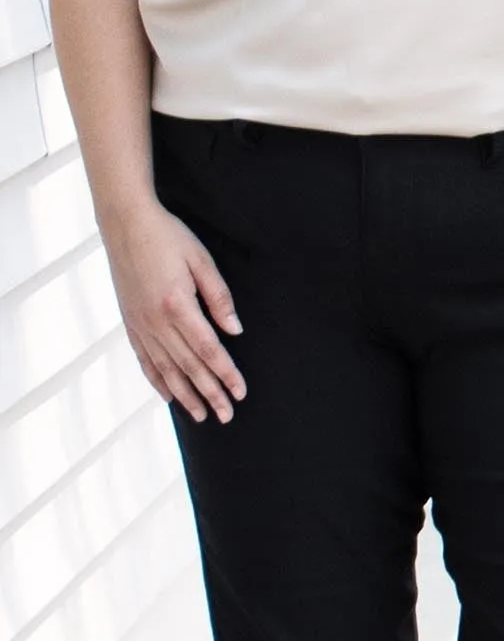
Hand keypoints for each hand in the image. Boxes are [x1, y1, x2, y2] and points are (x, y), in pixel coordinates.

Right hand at [103, 199, 243, 422]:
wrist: (125, 224)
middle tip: (227, 416)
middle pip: (189, 366)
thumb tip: (235, 331)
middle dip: (210, 393)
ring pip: (166, 369)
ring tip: (202, 416)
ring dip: (186, 395)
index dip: (226, 373)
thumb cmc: (168, 237)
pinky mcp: (130, 322)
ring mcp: (140, 324)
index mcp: (177, 305)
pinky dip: (158, 381)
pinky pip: (145, 360)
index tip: (240, 392)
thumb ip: (219, 297)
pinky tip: (169, 397)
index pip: (208, 349)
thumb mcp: (201, 260)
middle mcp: (156, 321)